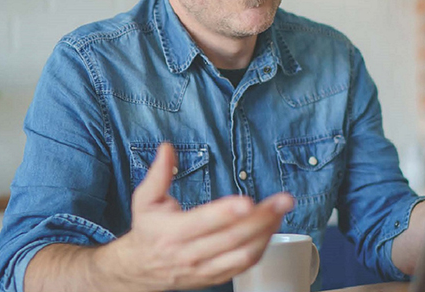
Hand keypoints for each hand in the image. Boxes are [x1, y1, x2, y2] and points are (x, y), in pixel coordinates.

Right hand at [108, 143, 293, 290]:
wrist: (140, 269)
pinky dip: (263, 246)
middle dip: (261, 218)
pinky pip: (245, 265)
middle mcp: (190, 254)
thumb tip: (167, 148)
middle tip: (284, 200)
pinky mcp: (216, 277)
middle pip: (231, 238)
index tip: (247, 201)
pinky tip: (273, 227)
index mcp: (172, 233)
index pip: (203, 223)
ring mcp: (205, 269)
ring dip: (267, 232)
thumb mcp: (144, 200)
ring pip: (242, 255)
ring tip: (282, 210)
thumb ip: (157, 175)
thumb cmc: (148, 230)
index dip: (225, 213)